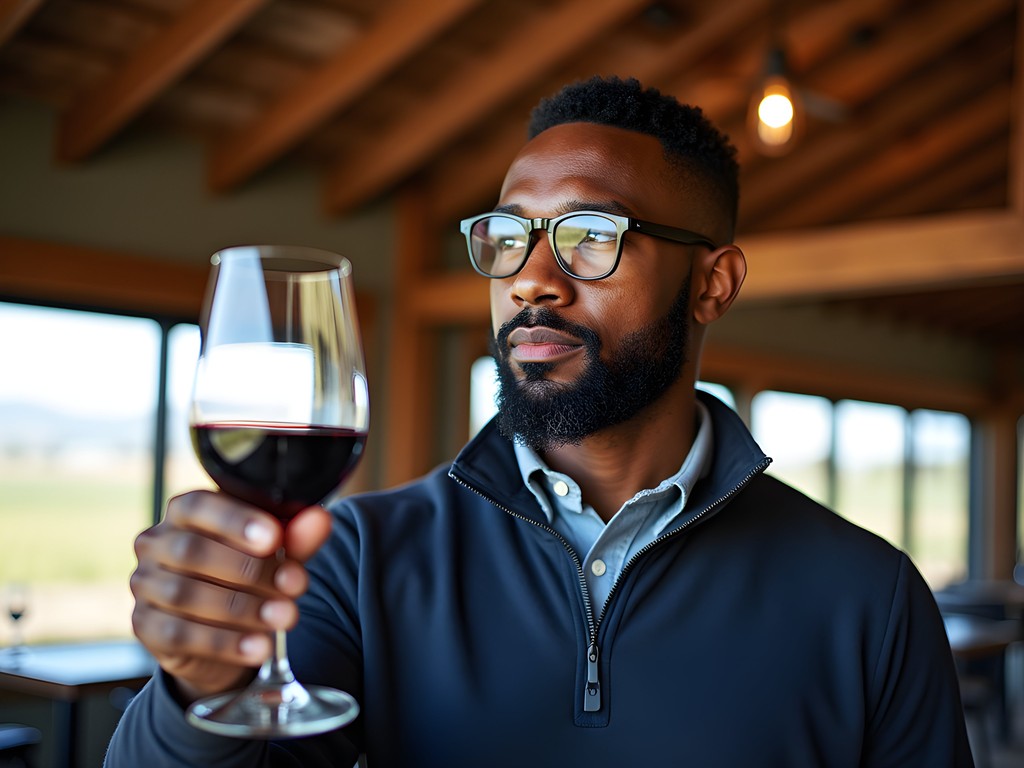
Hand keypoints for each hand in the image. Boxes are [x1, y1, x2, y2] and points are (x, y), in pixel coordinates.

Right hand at [130, 490, 332, 703]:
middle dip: (250, 569)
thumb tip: (320, 520)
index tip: (274, 538)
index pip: (199, 506)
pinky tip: (259, 647)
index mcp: (184, 511)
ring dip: (243, 608)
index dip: (235, 521)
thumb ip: (296, 537)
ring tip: (286, 617)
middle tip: (296, 585)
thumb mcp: (276, 553)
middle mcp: (156, 543)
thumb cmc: (248, 572)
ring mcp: (144, 585)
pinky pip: (179, 634)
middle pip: (192, 552)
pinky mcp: (144, 626)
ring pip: (186, 595)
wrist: (223, 629)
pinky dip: (225, 642)